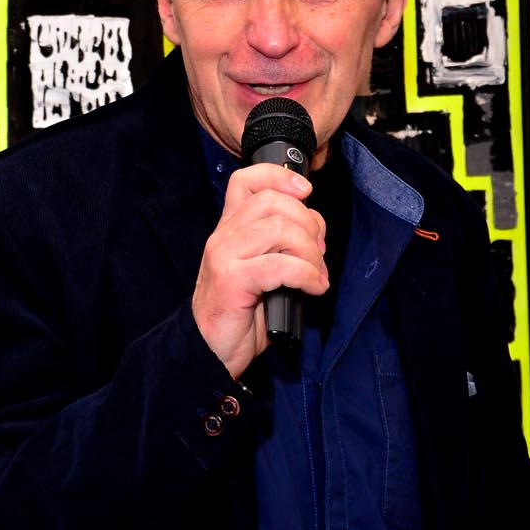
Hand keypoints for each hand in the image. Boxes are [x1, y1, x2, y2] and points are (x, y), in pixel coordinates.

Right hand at [192, 162, 327, 377]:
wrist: (210, 351)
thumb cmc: (240, 314)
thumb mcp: (262, 270)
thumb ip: (280, 244)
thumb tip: (315, 230)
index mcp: (230, 229)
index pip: (246, 180)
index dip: (279, 177)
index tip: (306, 192)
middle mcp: (223, 236)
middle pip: (272, 201)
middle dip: (308, 222)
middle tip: (319, 251)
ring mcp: (224, 256)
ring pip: (279, 229)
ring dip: (310, 251)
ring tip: (317, 273)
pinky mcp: (232, 281)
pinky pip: (280, 265)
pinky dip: (307, 274)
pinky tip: (314, 288)